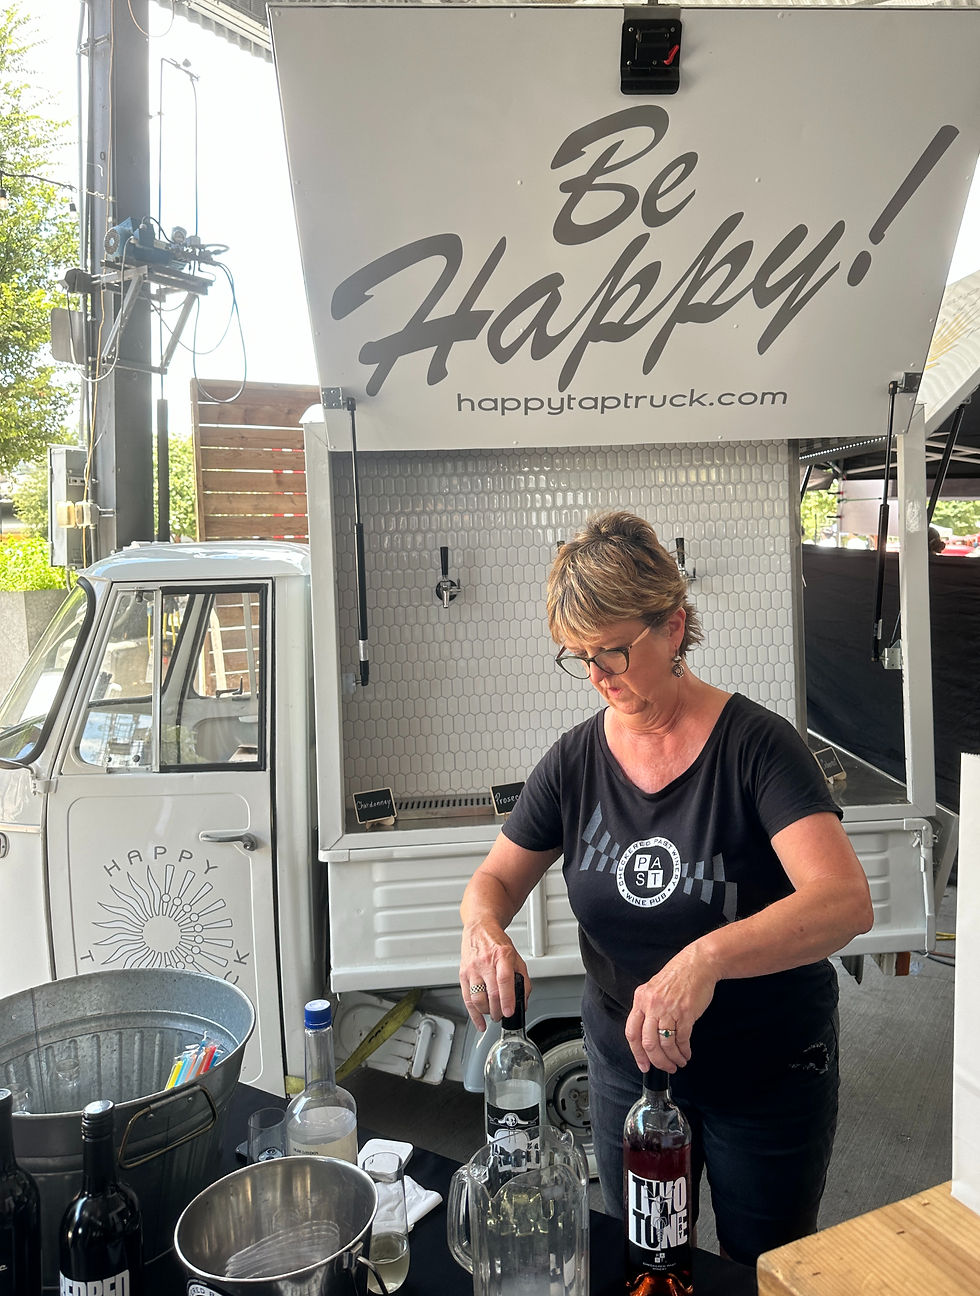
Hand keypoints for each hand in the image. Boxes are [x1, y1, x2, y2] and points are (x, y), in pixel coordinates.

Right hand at [459, 922, 529, 1030]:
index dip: (507, 999)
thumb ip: (523, 979)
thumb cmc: (497, 943)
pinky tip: (480, 1022)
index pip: (504, 980)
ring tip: (494, 1014)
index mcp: (502, 956)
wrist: (479, 930)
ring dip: (487, 1012)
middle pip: (491, 993)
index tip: (510, 1012)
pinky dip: (474, 1014)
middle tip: (503, 1015)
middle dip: (498, 1010)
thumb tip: (523, 1001)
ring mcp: (472, 969)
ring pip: (478, 998)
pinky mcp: (463, 975)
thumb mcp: (516, 957)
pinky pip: (467, 999)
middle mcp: (485, 962)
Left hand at [625, 945, 717, 1072]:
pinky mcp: (686, 1013)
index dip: (637, 1053)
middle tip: (665, 1068)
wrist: (698, 963)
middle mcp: (652, 1004)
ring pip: (665, 1044)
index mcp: (641, 998)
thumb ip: (649, 1008)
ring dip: (672, 1058)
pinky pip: (682, 1039)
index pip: (632, 1032)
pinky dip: (684, 1051)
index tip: (643, 1065)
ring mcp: (669, 1009)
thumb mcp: (655, 988)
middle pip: (648, 1043)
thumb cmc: (679, 975)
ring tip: (679, 1062)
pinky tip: (686, 1053)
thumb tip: (648, 1034)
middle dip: (657, 1061)